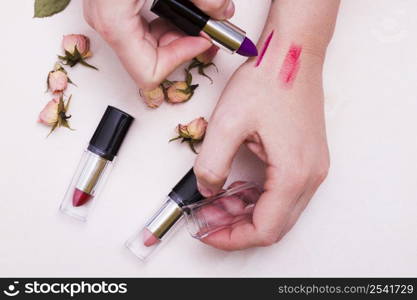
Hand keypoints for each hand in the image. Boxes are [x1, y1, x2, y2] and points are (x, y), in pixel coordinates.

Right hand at [83, 0, 233, 89]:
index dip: (181, 59)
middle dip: (182, 47)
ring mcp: (108, 14)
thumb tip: (222, 12)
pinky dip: (166, 21)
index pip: (148, 72)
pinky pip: (142, 28)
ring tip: (198, 16)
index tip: (203, 39)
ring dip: (177, 34)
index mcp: (114, 21)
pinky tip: (182, 7)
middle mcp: (106, 22)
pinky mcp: (114, 5)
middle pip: (149, 61)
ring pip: (147, 46)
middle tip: (208, 30)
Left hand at [194, 53, 329, 249]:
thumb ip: (212, 163)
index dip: (231, 238)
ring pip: (279, 211)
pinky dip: (258, 199)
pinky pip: (283, 194)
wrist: (292, 54)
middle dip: (236, 228)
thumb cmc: (269, 81)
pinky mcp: (307, 159)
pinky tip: (237, 190)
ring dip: (246, 214)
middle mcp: (309, 176)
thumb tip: (207, 189)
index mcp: (293, 173)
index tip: (207, 233)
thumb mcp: (227, 123)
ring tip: (217, 204)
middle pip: (273, 225)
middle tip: (208, 219)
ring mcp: (312, 168)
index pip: (264, 229)